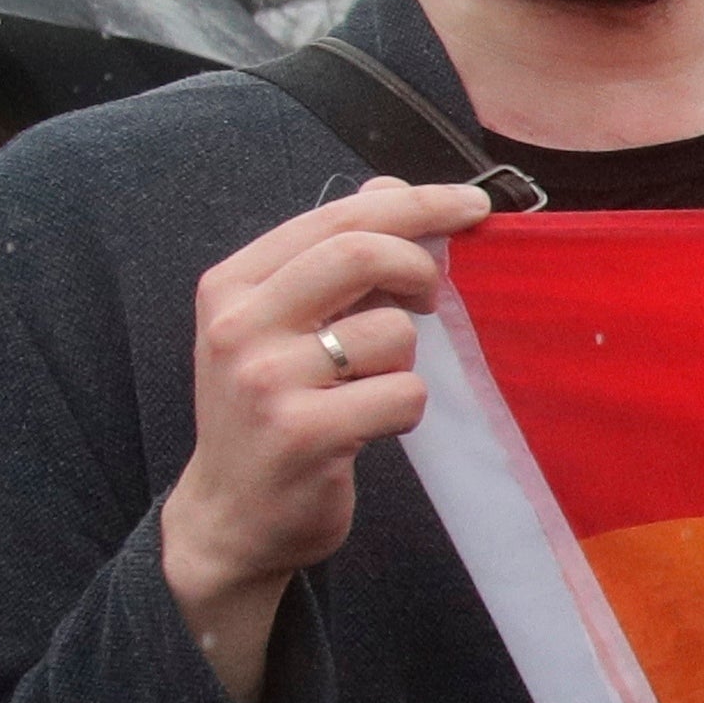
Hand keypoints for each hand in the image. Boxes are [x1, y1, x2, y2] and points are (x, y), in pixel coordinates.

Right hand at [164, 178, 487, 702]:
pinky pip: (403, 394)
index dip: (416, 203)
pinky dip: (408, 409)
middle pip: (363, 252)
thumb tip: (390, 186)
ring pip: (393, 332)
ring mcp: (267, 379)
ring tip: (373, 387)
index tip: (473, 205)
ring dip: (408, 360)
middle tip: (434, 298)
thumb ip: (330, 259)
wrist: (230, 516)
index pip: (337, 217)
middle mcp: (240, 324)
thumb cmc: (269, 412)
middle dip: (421, 267)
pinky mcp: (303, 433)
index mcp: (232, 285)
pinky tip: (374, 426)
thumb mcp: (280, 326)